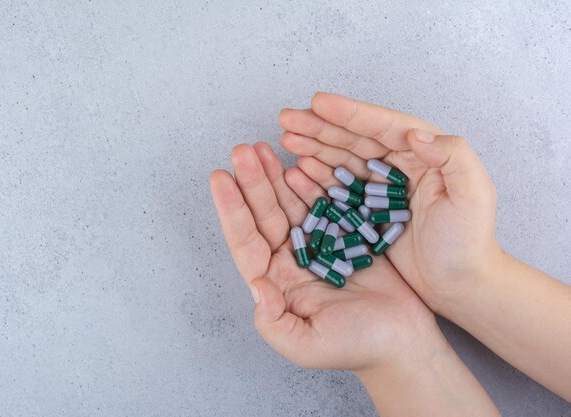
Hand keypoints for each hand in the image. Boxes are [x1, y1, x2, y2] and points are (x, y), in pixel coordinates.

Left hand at [210, 142, 438, 372]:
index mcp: (277, 283)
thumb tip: (256, 284)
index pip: (247, 242)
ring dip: (276, 177)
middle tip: (242, 150)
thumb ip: (273, 322)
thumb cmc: (356, 347)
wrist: (403, 341)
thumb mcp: (305, 345)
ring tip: (263, 148)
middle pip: (265, 215)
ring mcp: (318, 244)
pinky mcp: (344, 234)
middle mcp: (291, 260)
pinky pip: (323, 203)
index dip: (232, 210)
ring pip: (290, 204)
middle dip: (253, 182)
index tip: (220, 178)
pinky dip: (312, 183)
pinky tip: (299, 163)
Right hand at [278, 92, 498, 309]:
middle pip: (354, 139)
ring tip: (287, 138)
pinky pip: (338, 188)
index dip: (349, 113)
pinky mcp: (368, 210)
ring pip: (342, 159)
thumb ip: (452, 156)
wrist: (459, 283)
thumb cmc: (469, 241)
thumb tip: (416, 135)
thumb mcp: (473, 194)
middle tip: (287, 117)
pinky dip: (317, 176)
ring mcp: (381, 187)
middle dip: (320, 126)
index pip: (382, 126)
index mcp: (423, 154)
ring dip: (313, 146)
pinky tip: (299, 168)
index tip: (319, 103)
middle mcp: (399, 164)